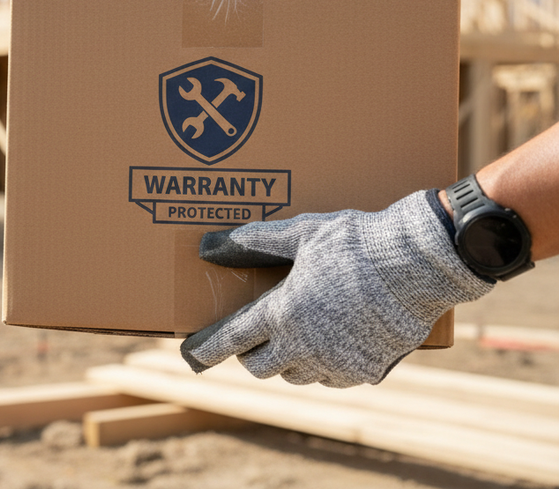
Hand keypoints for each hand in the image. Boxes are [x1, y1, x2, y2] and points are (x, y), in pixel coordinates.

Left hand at [180, 190, 492, 387]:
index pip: (231, 338)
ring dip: (286, 361)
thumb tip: (209, 245)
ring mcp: (336, 363)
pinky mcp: (365, 370)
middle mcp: (305, 346)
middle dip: (249, 354)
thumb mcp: (301, 233)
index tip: (191, 355)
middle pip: (260, 366)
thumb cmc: (356, 242)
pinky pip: (331, 377)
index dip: (206, 347)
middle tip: (250, 338)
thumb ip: (252, 242)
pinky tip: (328, 344)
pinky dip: (322, 366)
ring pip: (295, 375)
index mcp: (282, 313)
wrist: (420, 264)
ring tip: (290, 338)